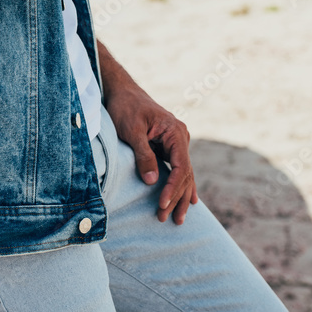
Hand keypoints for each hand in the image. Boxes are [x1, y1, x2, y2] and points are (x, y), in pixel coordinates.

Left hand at [98, 42, 196, 224]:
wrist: (122, 91)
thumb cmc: (125, 107)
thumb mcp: (132, 130)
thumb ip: (143, 154)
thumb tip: (152, 181)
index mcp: (175, 131)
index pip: (181, 166)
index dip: (172, 188)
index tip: (161, 204)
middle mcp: (180, 136)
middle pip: (184, 173)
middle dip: (176, 198)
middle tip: (164, 218)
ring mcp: (176, 141)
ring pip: (183, 174)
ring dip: (180, 196)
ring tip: (178, 219)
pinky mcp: (169, 145)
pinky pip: (178, 168)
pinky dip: (181, 185)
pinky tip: (189, 200)